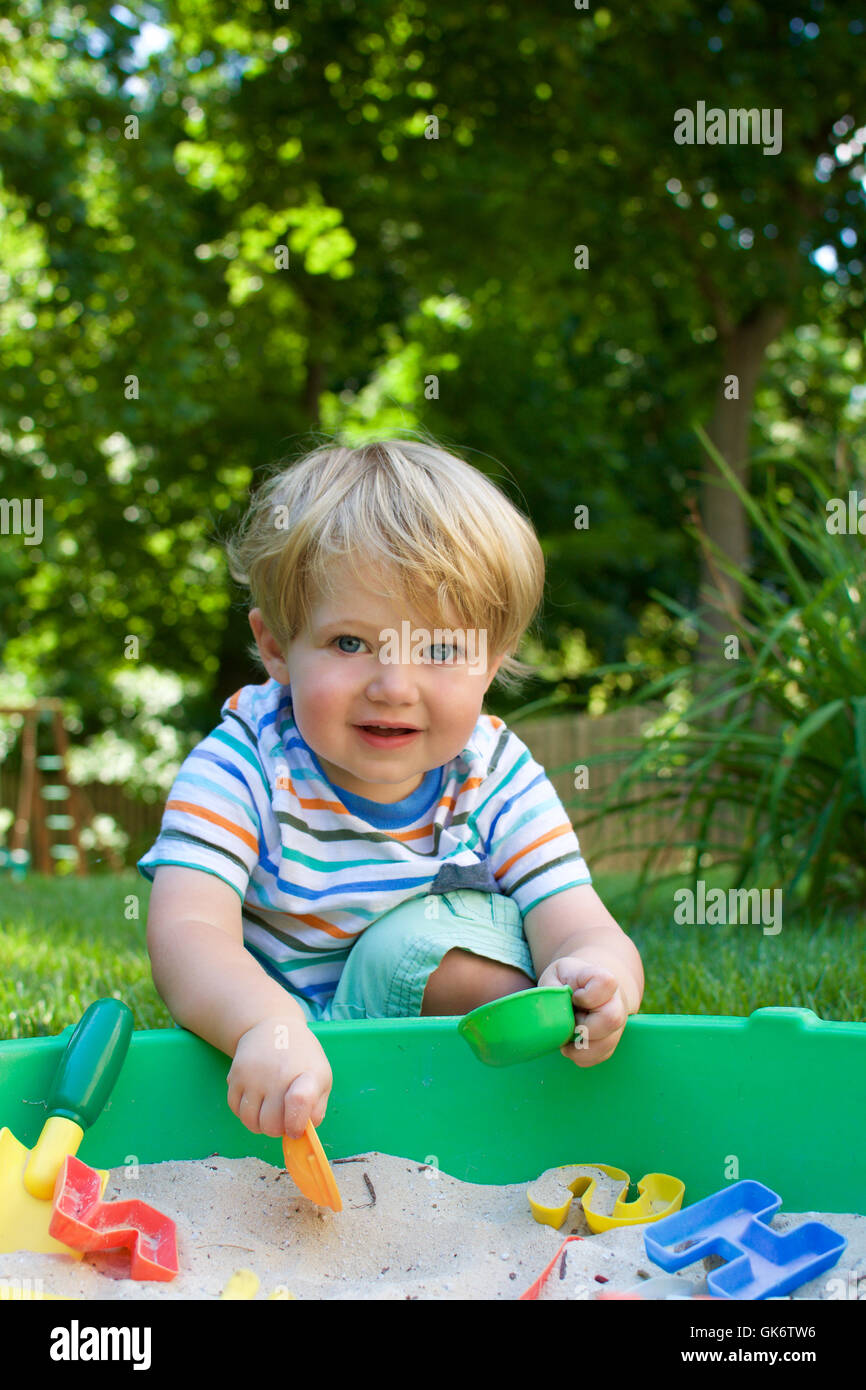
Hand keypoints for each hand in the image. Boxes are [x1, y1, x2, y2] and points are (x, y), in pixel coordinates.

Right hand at [227, 1016, 332, 1139]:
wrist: (272, 1027)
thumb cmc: (301, 1059)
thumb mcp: (321, 1078)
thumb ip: (316, 1109)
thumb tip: (300, 1133)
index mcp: (307, 1075)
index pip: (299, 1101)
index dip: (295, 1124)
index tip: (295, 1129)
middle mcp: (278, 1074)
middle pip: (270, 1124)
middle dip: (278, 1129)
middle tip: (283, 1117)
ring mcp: (254, 1075)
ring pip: (250, 1122)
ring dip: (260, 1124)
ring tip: (269, 1110)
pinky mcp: (235, 1075)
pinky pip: (235, 1110)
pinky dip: (245, 1113)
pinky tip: (256, 1100)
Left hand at [537, 956, 628, 1066]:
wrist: (585, 986)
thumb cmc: (567, 980)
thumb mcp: (555, 976)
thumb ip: (551, 989)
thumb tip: (551, 1011)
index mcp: (602, 978)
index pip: (606, 984)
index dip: (586, 996)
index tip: (574, 997)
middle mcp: (616, 1001)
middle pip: (611, 1019)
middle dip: (583, 1028)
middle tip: (569, 1024)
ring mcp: (618, 1023)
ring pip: (607, 1044)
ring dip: (580, 1048)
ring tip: (565, 1039)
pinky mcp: (612, 1041)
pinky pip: (601, 1055)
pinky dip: (582, 1056)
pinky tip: (573, 1044)